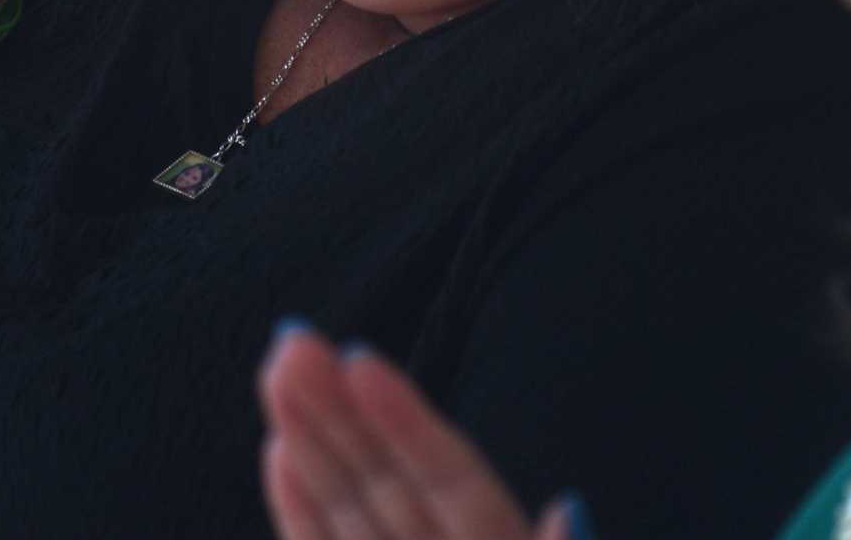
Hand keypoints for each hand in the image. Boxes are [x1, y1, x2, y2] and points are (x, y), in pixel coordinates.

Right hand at [259, 324, 590, 539]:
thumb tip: (573, 507)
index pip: (451, 476)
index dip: (407, 421)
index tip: (360, 361)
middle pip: (389, 477)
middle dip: (339, 408)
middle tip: (293, 337)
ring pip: (351, 506)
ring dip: (309, 439)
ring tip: (277, 371)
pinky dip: (300, 512)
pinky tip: (278, 450)